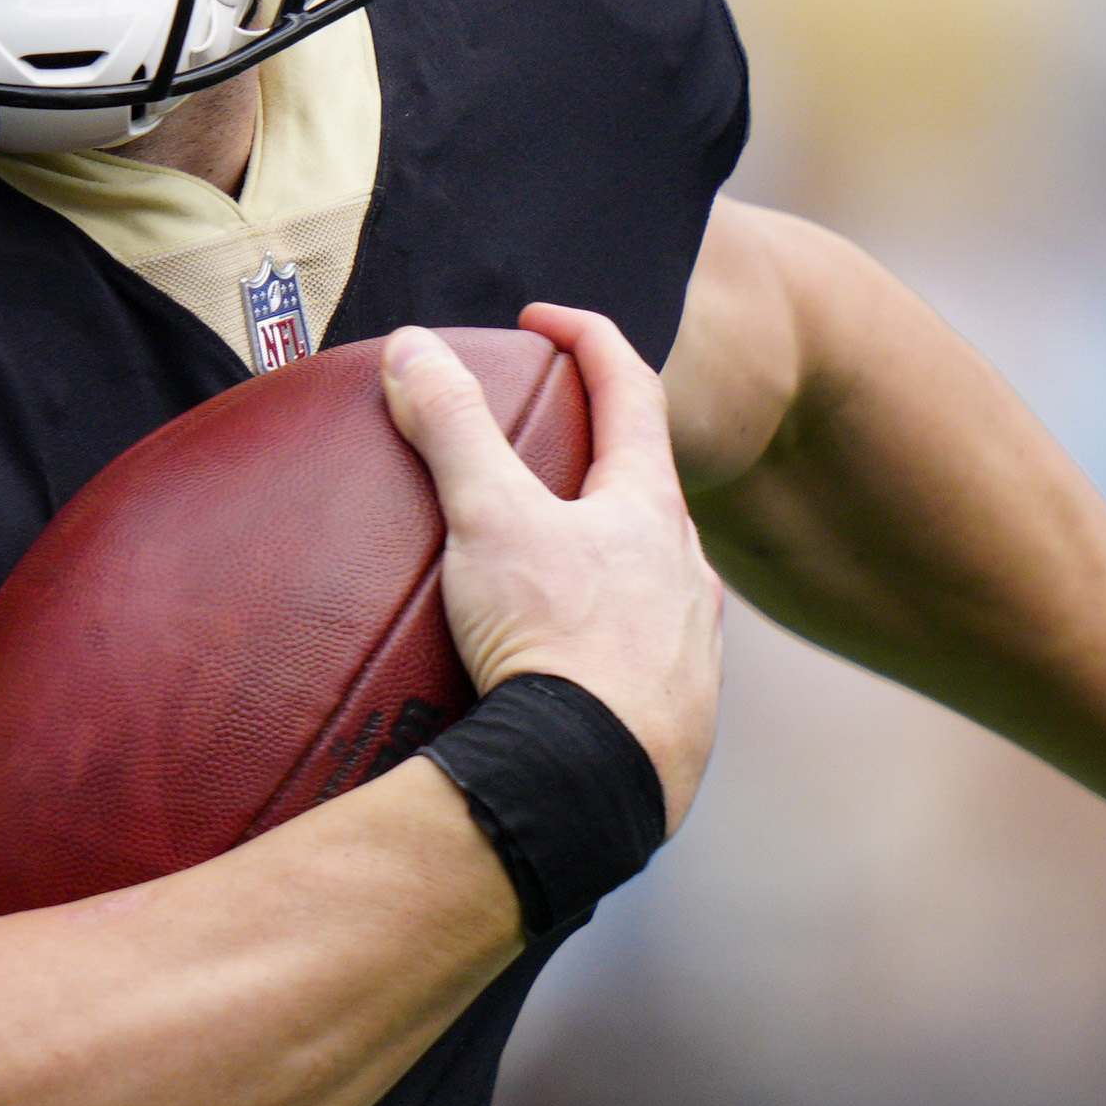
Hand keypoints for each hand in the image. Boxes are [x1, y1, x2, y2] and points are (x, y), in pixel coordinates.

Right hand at [382, 307, 725, 826]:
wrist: (598, 785)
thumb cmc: (554, 644)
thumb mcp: (489, 521)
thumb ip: (453, 428)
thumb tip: (413, 347)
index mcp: (649, 508)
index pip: (630, 388)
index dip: (587, 338)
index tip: (542, 320)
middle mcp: (687, 570)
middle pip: (648, 484)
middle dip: (600, 450)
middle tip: (547, 441)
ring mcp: (692, 645)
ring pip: (656, 573)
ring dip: (610, 549)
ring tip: (553, 558)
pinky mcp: (682, 714)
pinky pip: (649, 652)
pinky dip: (612, 633)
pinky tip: (576, 659)